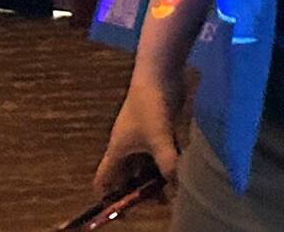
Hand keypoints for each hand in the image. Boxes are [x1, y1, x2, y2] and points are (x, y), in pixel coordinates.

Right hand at [92, 69, 185, 202]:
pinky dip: (165, 158)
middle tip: (159, 200)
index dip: (109, 198)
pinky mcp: (156, 126)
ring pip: (145, 163)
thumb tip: (176, 186)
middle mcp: (126, 146)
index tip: (123, 211)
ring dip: (155, 175)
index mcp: (117, 151)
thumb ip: (167, 164)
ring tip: (173, 187)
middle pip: (128, 175)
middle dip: (140, 189)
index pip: (104, 181)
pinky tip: (180, 164)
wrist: (159, 73)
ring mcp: (141, 135)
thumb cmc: (151, 107)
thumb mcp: (159, 139)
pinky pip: (157, 149)